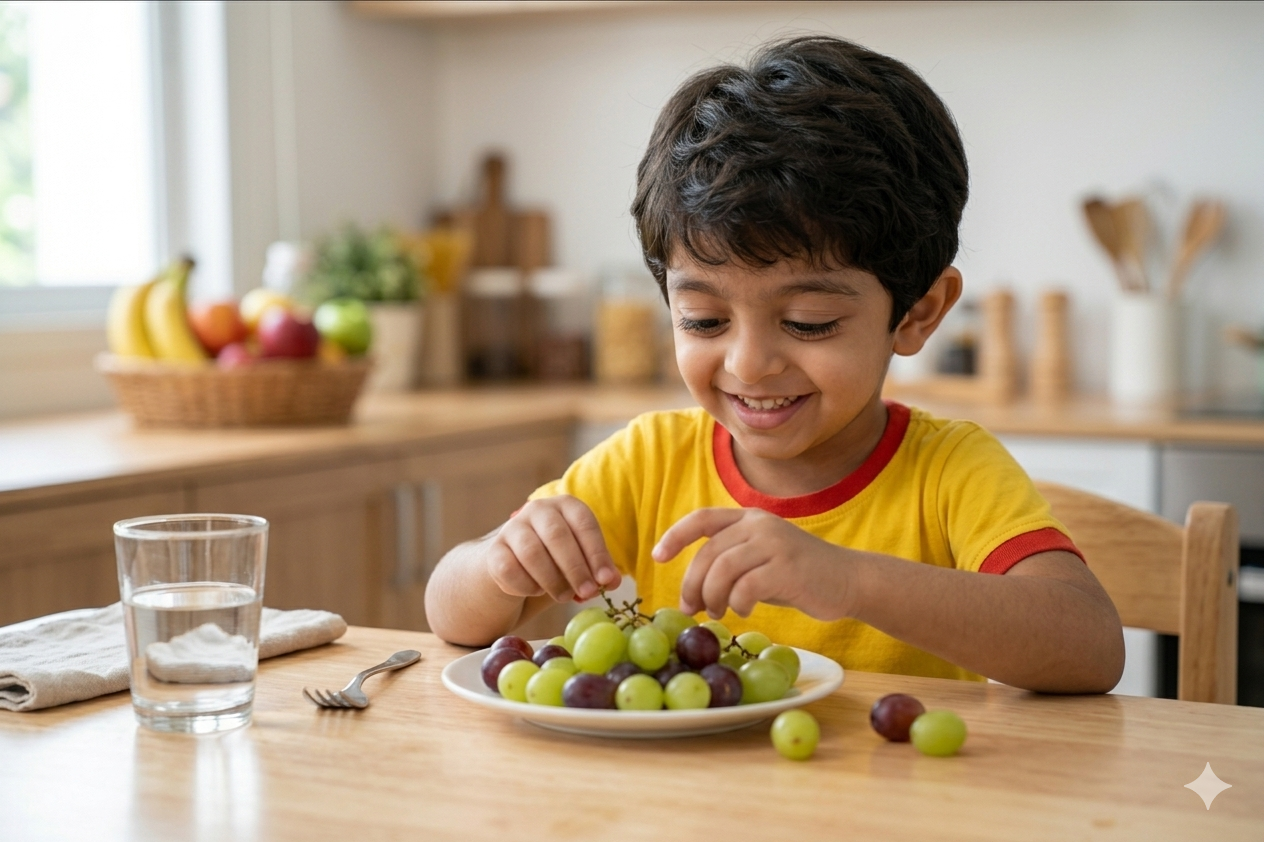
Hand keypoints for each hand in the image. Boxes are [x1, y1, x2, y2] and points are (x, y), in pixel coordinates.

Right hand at [485, 495, 620, 602]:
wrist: (513, 565)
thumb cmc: (556, 560)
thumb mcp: (582, 561)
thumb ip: (598, 569)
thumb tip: (611, 581)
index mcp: (565, 506)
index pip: (584, 524)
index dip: (597, 553)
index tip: (606, 580)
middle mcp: (538, 510)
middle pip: (557, 535)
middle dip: (575, 568)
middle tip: (587, 592)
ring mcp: (512, 528)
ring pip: (532, 553)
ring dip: (552, 580)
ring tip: (564, 597)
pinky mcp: (494, 551)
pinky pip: (509, 570)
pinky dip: (526, 586)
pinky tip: (536, 591)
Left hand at [652, 507, 848, 619]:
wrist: (849, 580)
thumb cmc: (798, 576)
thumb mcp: (760, 559)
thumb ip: (729, 564)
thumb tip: (690, 594)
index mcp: (749, 518)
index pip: (702, 519)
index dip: (675, 536)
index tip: (657, 557)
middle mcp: (759, 525)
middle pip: (708, 553)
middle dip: (692, 584)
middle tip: (690, 608)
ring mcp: (774, 544)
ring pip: (722, 570)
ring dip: (712, 597)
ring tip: (718, 612)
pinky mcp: (787, 567)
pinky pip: (746, 587)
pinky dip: (738, 604)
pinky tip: (744, 611)